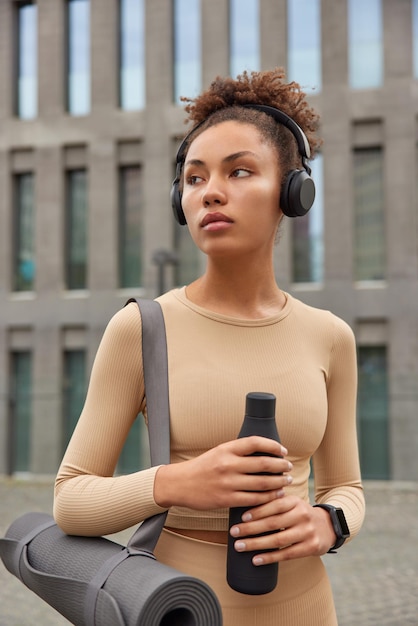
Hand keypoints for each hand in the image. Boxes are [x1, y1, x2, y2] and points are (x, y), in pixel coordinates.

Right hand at [154, 436, 291, 509]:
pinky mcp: (226, 499)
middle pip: (263, 464)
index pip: (255, 443)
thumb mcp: (219, 452)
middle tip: (288, 467)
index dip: (273, 446)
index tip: (283, 451)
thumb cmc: (202, 467)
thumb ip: (238, 452)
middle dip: (281, 466)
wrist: (180, 484)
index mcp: (226, 449)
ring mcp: (227, 482)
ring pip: (262, 483)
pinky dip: (268, 497)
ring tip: (286, 481)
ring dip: (278, 482)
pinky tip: (275, 495)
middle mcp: (228, 464)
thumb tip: (265, 452)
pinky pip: (254, 499)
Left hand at [229, 495, 336, 564]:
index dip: (257, 511)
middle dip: (251, 528)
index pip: (274, 505)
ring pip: (277, 540)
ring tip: (239, 546)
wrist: (328, 526)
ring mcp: (307, 532)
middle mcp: (302, 515)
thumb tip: (245, 501)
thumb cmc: (300, 514)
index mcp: (295, 501)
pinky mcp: (311, 547)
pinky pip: (286, 554)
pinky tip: (256, 559)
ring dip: (256, 544)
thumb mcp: (292, 503)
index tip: (241, 517)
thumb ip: (274, 501)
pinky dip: (269, 557)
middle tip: (233, 532)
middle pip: (273, 523)